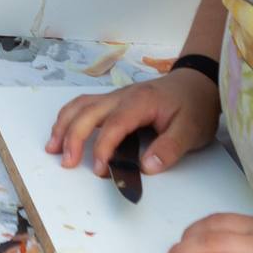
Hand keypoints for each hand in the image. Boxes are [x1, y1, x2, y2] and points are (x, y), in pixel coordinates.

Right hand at [46, 67, 220, 177]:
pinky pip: (85, 106)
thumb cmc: (195, 105)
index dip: (103, 148)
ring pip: (80, 105)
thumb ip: (170, 149)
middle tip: (67, 163)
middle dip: (73, 137)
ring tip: (53, 148)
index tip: (100, 170)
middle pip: (87, 111)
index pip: (113, 125)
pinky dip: (69, 119)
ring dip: (64, 125)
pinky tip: (64, 133)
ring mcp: (116, 97)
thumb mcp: (192, 130)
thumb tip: (146, 167)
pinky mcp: (114, 101)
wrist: (198, 82)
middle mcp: (122, 96)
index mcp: (141, 102)